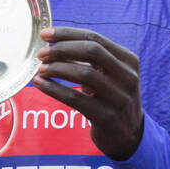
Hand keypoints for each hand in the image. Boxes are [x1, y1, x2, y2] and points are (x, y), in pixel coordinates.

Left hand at [34, 27, 143, 159]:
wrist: (129, 134)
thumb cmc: (111, 98)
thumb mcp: (108, 75)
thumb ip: (88, 60)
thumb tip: (52, 44)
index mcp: (128, 60)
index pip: (95, 38)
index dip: (67, 34)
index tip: (45, 34)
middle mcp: (128, 76)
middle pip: (91, 51)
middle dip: (62, 49)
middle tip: (41, 54)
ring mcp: (119, 97)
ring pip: (84, 73)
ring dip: (57, 68)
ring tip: (40, 69)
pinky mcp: (106, 116)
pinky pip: (75, 98)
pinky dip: (54, 88)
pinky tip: (41, 84)